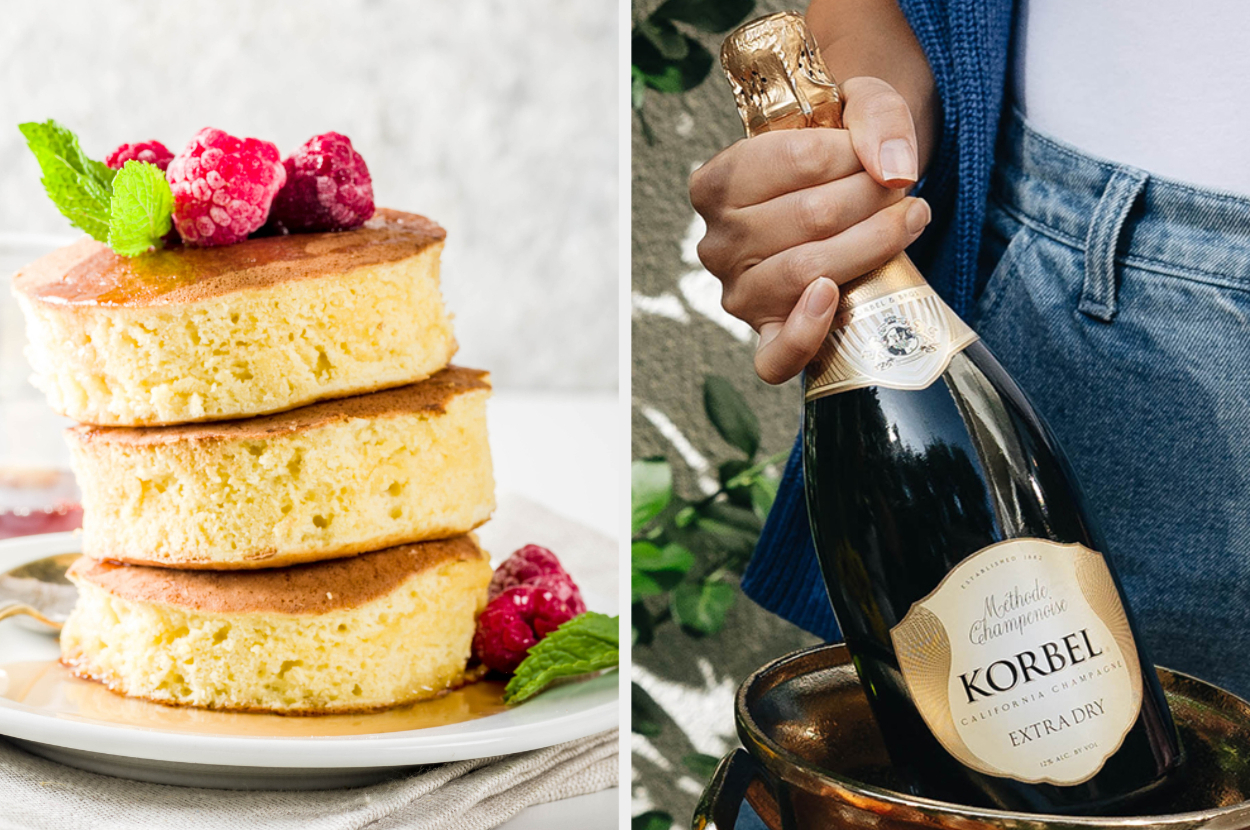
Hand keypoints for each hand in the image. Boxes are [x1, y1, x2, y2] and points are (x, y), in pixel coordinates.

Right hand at [689, 77, 930, 383]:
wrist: (835, 204)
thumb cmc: (836, 157)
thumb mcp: (853, 107)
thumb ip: (877, 116)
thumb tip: (893, 171)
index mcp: (717, 183)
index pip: (798, 160)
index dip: (855, 155)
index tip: (881, 156)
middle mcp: (716, 242)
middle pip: (810, 216)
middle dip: (873, 198)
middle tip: (902, 192)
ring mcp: (739, 294)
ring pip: (807, 272)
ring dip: (872, 245)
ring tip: (906, 222)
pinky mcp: (766, 336)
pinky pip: (775, 356)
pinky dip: (805, 333)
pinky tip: (833, 298)